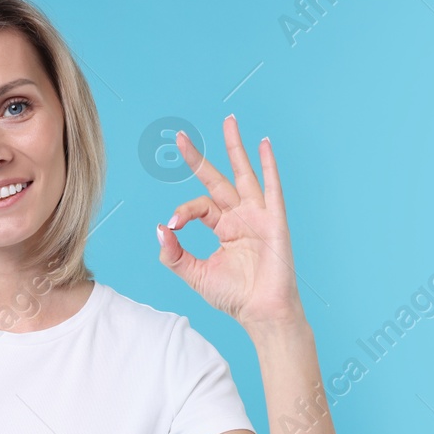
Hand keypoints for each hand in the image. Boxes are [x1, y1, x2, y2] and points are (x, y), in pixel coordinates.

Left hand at [155, 114, 306, 329]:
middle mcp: (240, 217)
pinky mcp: (274, 220)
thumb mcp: (195, 274)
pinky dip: (268, 165)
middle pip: (217, 179)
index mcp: (223, 228)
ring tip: (228, 121)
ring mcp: (258, 216)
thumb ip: (174, 254)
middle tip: (180, 136)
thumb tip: (159, 228)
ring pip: (243, 174)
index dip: (183, 212)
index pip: (198, 206)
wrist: (260, 312)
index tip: (173, 226)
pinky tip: (263, 144)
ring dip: (235, 148)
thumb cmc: (233, 296)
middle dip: (199, 158)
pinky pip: (271, 188)